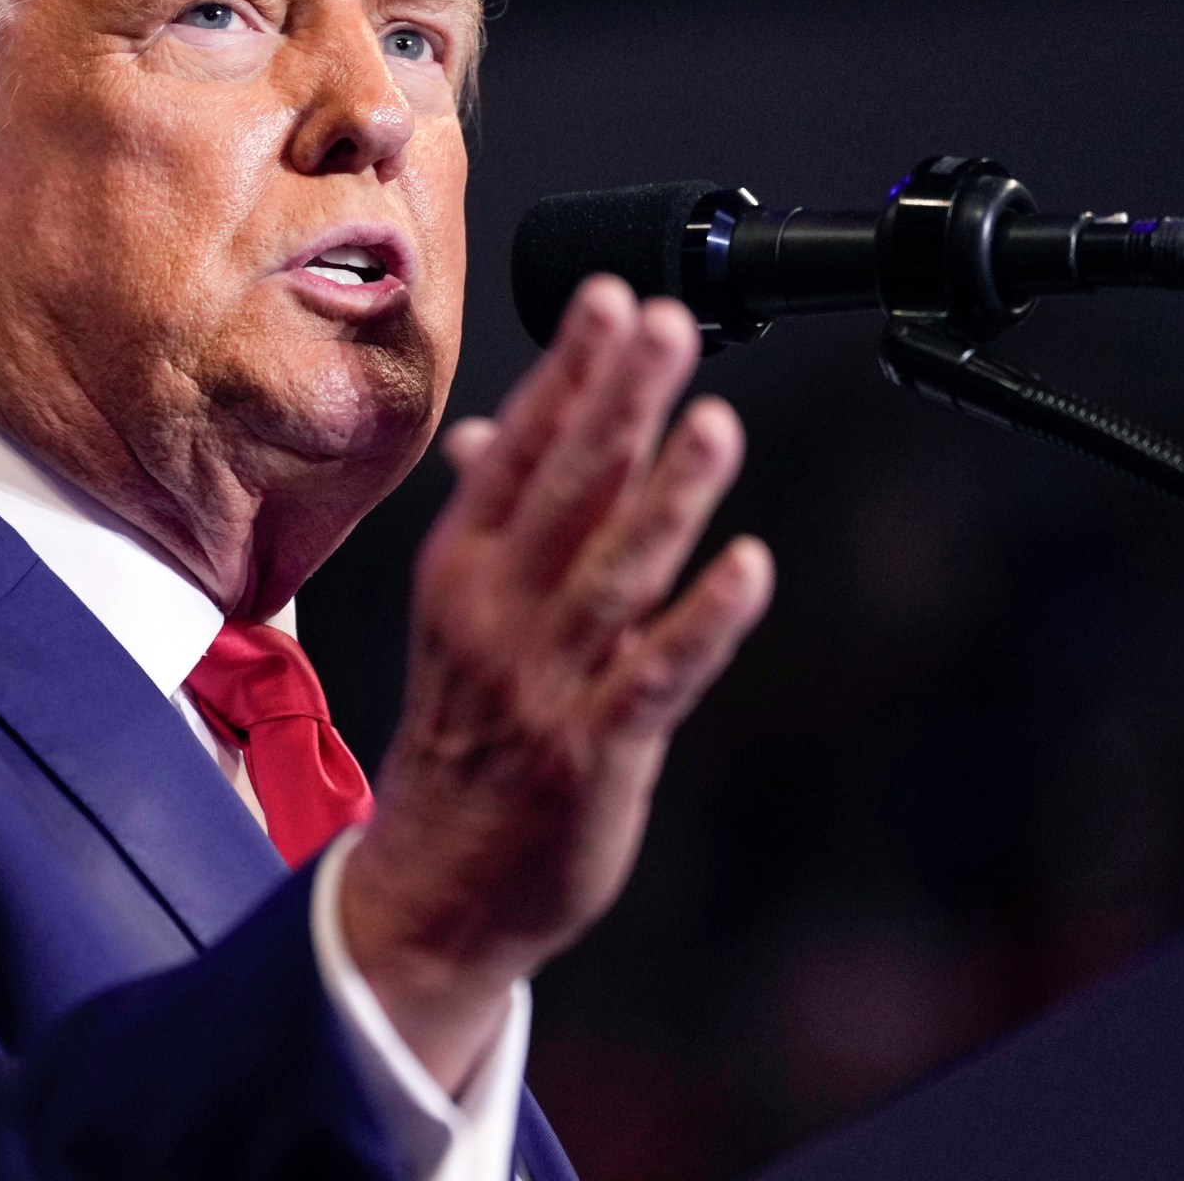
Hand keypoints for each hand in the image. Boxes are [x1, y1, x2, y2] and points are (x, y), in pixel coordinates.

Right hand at [339, 276, 774, 1090]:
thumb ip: (488, 524)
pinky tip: (748, 568)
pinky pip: (657, 676)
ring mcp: (545, 683)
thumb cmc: (460, 740)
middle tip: (665, 321)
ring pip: (615, 571)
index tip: (608, 298)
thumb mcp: (455, 622)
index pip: (517, 453)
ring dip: (668, 495)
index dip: (567, 373)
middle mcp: (496, 616)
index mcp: (460, 573)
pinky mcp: (595, 751)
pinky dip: (703, 621)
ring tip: (714, 421)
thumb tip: (486, 435)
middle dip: (618, 402)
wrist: (435, 885)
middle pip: (567, 491)